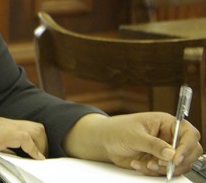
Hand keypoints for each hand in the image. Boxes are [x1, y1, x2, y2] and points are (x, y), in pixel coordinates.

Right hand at [0, 116, 46, 159]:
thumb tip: (9, 156)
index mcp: (0, 124)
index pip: (27, 127)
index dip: (37, 142)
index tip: (37, 155)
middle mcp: (4, 122)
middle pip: (36, 127)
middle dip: (43, 143)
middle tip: (41, 158)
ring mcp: (4, 126)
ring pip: (35, 130)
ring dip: (40, 146)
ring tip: (38, 159)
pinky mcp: (2, 134)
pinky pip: (25, 138)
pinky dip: (33, 150)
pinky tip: (33, 159)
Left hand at [64, 112, 201, 175]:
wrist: (104, 141)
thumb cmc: (117, 130)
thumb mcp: (134, 136)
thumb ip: (153, 145)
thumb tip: (171, 153)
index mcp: (166, 123)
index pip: (189, 133)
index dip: (187, 146)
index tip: (175, 158)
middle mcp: (169, 136)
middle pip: (190, 152)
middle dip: (176, 162)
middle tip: (159, 164)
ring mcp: (165, 150)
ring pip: (178, 165)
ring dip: (162, 168)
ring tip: (145, 162)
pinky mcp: (158, 161)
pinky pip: (164, 171)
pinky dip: (152, 171)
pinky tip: (138, 163)